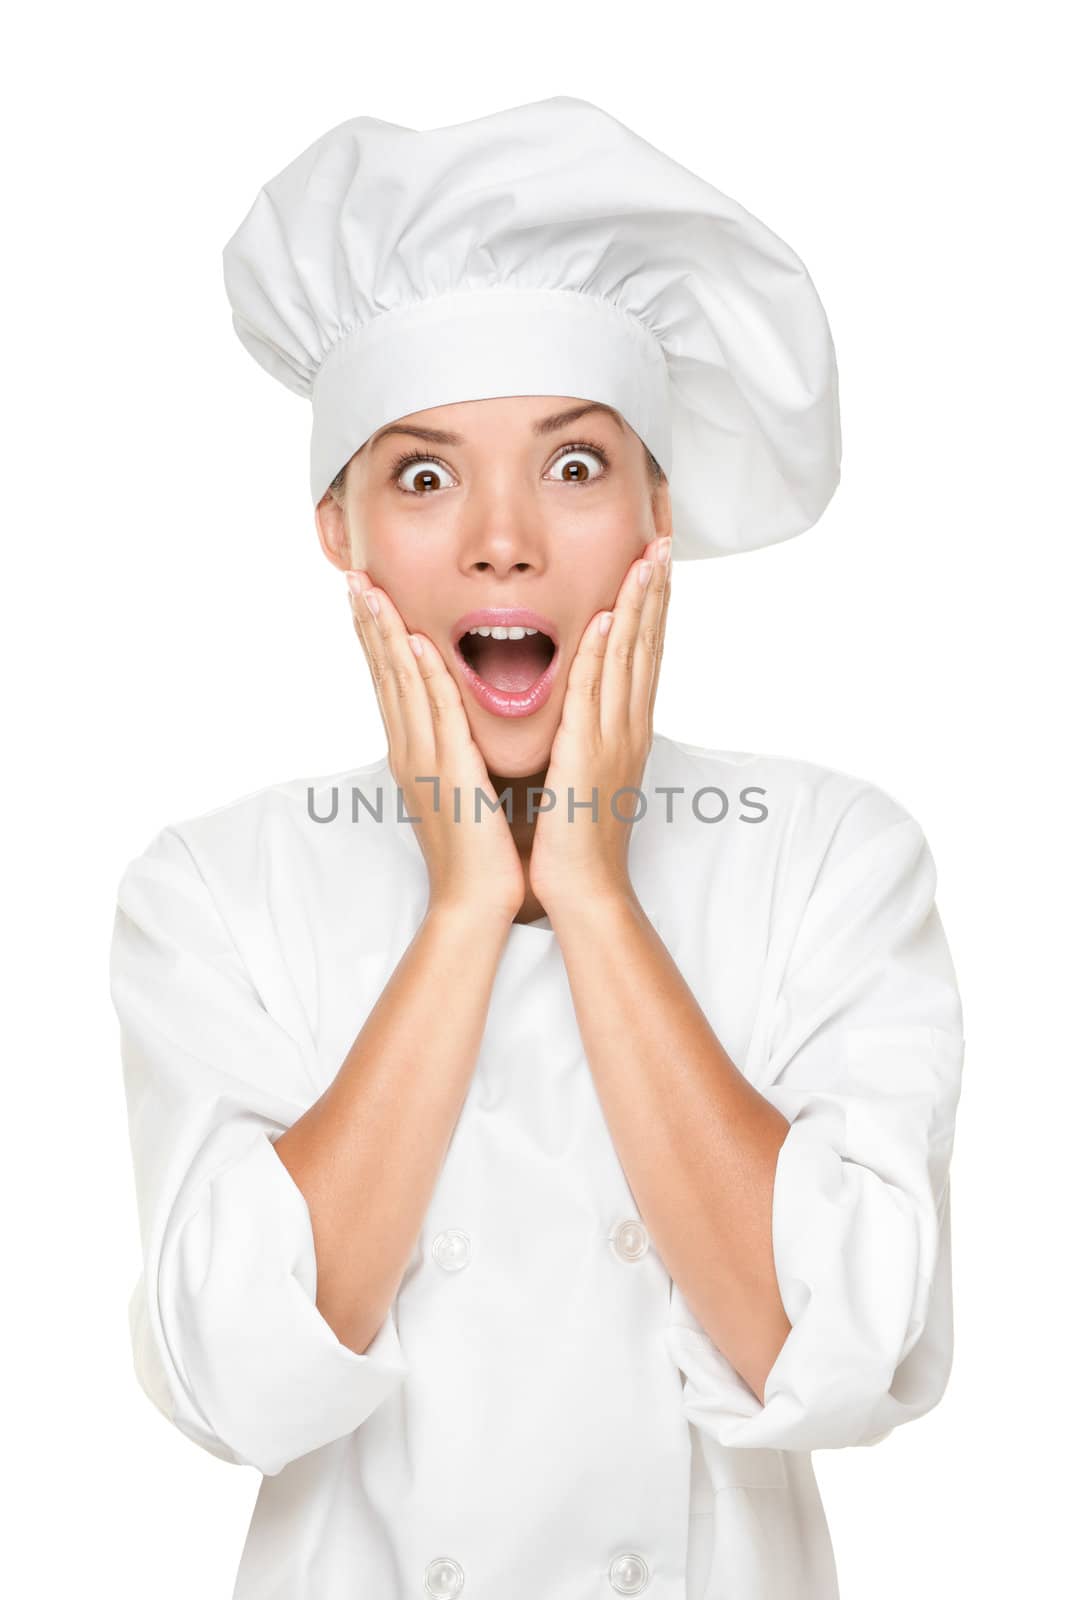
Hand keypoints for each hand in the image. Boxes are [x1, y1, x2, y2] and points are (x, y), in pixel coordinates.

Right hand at [346, 571, 525, 923]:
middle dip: (368, 624)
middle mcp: (409, 750)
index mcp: (414, 753)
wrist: (474, 901)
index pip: (391, 684)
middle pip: (384, 675)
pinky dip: (424, 675)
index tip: (367, 597)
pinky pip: (435, 713)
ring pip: (400, 684)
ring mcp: (423, 760)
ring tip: (368, 591)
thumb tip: (459, 726)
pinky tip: (415, 641)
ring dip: (384, 634)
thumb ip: (455, 752)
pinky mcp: (448, 772)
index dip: (377, 638)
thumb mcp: (461, 788)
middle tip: (352, 577)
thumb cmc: (477, 851)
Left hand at [528, 535, 670, 913]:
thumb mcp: (587, 771)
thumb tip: (583, 708)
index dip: (652, 608)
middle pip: (648, 646)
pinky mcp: (588, 754)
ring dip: (638, 606)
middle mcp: (629, 727)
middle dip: (656, 593)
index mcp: (627, 730)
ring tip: (646, 558)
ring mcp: (614, 739)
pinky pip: (596, 695)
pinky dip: (605, 654)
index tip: (655, 565)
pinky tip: (609, 617)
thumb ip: (588, 733)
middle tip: (663, 542)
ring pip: (630, 660)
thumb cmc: (578, 837)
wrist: (584, 888)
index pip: (645, 656)